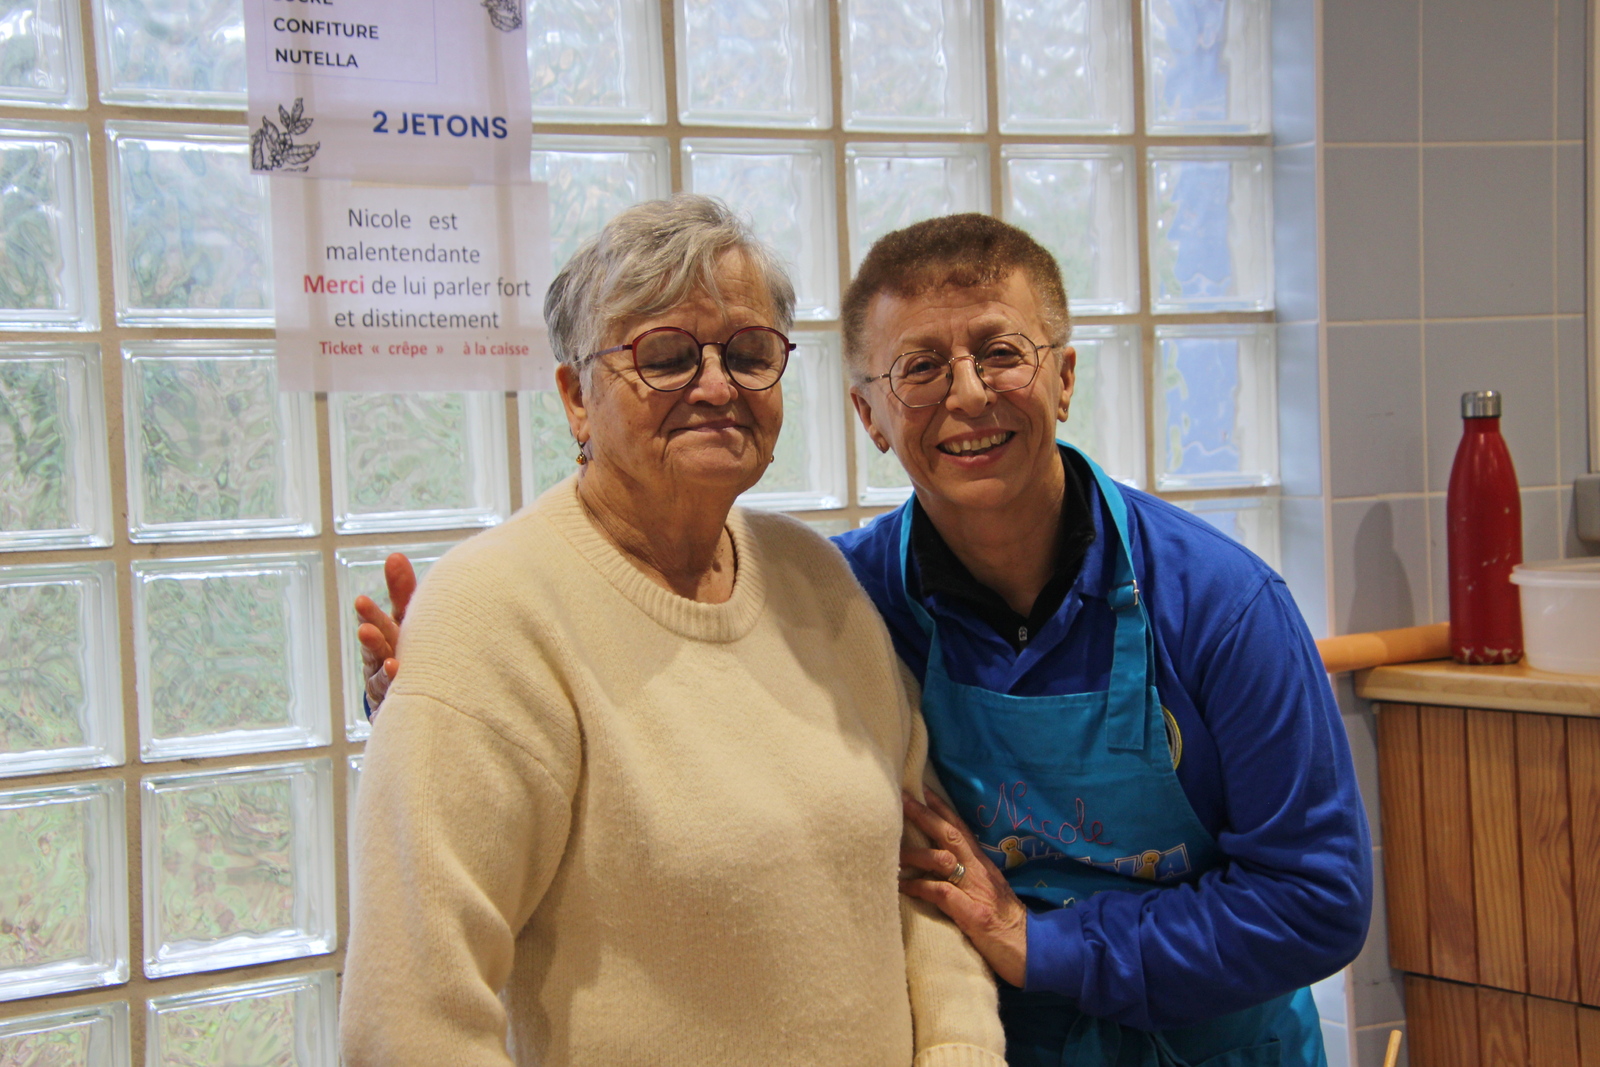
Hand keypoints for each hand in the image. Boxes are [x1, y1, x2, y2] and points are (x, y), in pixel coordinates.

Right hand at [354, 553, 416, 714]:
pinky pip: (393, 698)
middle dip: (372, 631)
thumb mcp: (408, 622)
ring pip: (381, 672)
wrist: (414, 700)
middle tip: (365, 619)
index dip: (372, 613)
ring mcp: (386, 685)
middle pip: (378, 644)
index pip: (382, 621)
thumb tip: (394, 556)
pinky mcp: (391, 708)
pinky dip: (393, 687)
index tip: (361, 601)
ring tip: (384, 652)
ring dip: (380, 659)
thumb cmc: (410, 652)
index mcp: (391, 636)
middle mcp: (383, 659)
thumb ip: (402, 591)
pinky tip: (399, 676)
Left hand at [899, 789, 1028, 987]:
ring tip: (892, 853)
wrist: (1033, 951)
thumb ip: (968, 877)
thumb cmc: (1006, 925)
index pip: (961, 829)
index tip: (922, 788)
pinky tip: (903, 886)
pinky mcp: (974, 914)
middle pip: (950, 835)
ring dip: (915, 853)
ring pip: (943, 858)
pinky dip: (920, 887)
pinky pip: (942, 893)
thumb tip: (942, 867)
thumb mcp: (988, 893)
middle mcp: (980, 872)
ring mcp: (978, 891)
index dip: (942, 808)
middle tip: (903, 798)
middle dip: (925, 814)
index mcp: (983, 866)